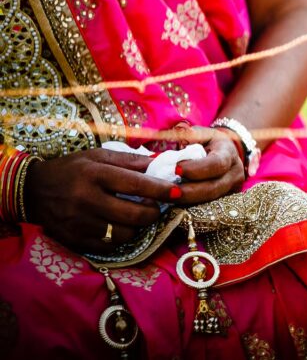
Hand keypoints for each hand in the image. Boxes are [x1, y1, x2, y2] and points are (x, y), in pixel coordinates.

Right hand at [24, 149, 176, 253]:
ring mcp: (79, 223)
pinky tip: (117, 226)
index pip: (137, 184)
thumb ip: (130, 161)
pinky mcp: (74, 240)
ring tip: (134, 217)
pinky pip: (109, 246)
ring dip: (137, 227)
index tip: (177, 193)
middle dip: (153, 213)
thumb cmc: (72, 169)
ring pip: (125, 234)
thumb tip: (160, 164)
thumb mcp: (98, 156)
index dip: (161, 191)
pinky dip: (119, 238)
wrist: (33, 190)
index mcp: (95, 174)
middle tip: (155, 207)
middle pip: (135, 215)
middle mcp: (87, 199)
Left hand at [172, 125, 245, 204]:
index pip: (216, 164)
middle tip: (166, 193)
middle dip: (188, 192)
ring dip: (187, 203)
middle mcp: (235, 174)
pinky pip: (208, 209)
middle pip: (213, 188)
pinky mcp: (226, 202)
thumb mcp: (201, 133)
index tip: (176, 168)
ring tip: (166, 200)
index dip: (197, 168)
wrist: (224, 153)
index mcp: (228, 154)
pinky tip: (174, 207)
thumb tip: (177, 132)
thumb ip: (189, 134)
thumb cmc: (207, 142)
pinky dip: (190, 209)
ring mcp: (232, 190)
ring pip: (211, 202)